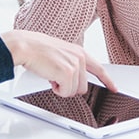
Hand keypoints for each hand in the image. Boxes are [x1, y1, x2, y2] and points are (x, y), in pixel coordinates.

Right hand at [0, 30, 116, 96]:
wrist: (25, 46)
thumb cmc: (36, 49)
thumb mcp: (59, 54)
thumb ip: (70, 64)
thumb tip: (71, 80)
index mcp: (79, 52)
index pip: (98, 68)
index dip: (107, 80)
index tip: (114, 88)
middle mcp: (79, 57)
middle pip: (83, 87)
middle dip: (68, 87)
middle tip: (55, 78)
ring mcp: (74, 65)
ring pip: (74, 91)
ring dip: (61, 88)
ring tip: (51, 75)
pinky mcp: (67, 73)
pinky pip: (65, 92)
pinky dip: (56, 90)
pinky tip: (49, 78)